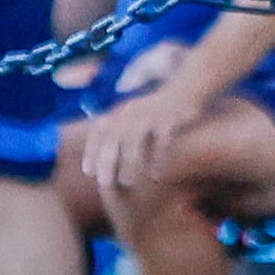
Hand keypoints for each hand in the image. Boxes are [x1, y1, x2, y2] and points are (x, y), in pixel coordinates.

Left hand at [80, 72, 210, 192]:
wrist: (185, 90)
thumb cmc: (155, 112)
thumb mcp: (133, 115)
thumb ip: (118, 132)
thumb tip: (103, 161)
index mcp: (120, 111)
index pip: (99, 132)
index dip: (91, 151)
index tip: (89, 172)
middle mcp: (131, 111)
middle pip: (113, 138)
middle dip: (107, 162)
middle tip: (105, 183)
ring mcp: (150, 114)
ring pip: (134, 140)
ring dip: (129, 163)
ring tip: (127, 183)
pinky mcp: (169, 119)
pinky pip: (161, 141)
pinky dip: (157, 160)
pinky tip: (155, 176)